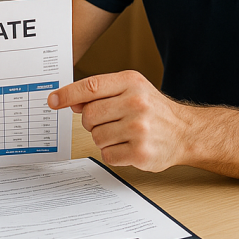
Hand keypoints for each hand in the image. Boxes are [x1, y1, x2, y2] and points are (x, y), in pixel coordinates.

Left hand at [48, 70, 187, 171]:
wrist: (185, 132)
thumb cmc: (154, 110)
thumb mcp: (131, 90)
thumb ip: (101, 93)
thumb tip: (71, 101)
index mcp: (131, 82)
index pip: (90, 87)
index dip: (67, 94)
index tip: (53, 100)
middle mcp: (136, 103)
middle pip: (89, 116)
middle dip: (92, 122)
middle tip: (108, 122)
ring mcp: (139, 129)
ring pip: (96, 137)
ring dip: (104, 139)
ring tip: (123, 134)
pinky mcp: (140, 152)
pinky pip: (107, 155)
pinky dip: (113, 153)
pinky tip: (128, 146)